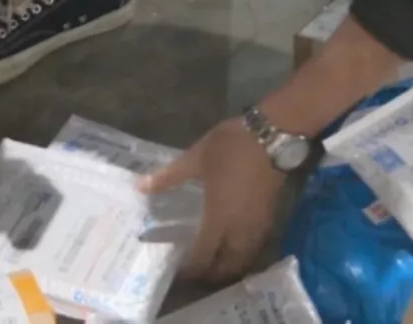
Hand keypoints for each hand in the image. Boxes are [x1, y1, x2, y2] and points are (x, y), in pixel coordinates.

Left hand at [139, 119, 284, 282]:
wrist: (273, 136)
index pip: (204, 255)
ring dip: (231, 267)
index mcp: (218, 217)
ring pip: (245, 259)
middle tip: (199, 274)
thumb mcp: (196, 158)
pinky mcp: (269, 216)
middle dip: (213, 275)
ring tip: (216, 263)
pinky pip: (255, 247)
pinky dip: (244, 254)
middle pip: (229, 266)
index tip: (179, 273)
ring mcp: (257, 224)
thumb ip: (169, 176)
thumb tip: (139, 187)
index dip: (192, 270)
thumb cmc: (231, 147)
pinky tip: (236, 245)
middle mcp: (239, 229)